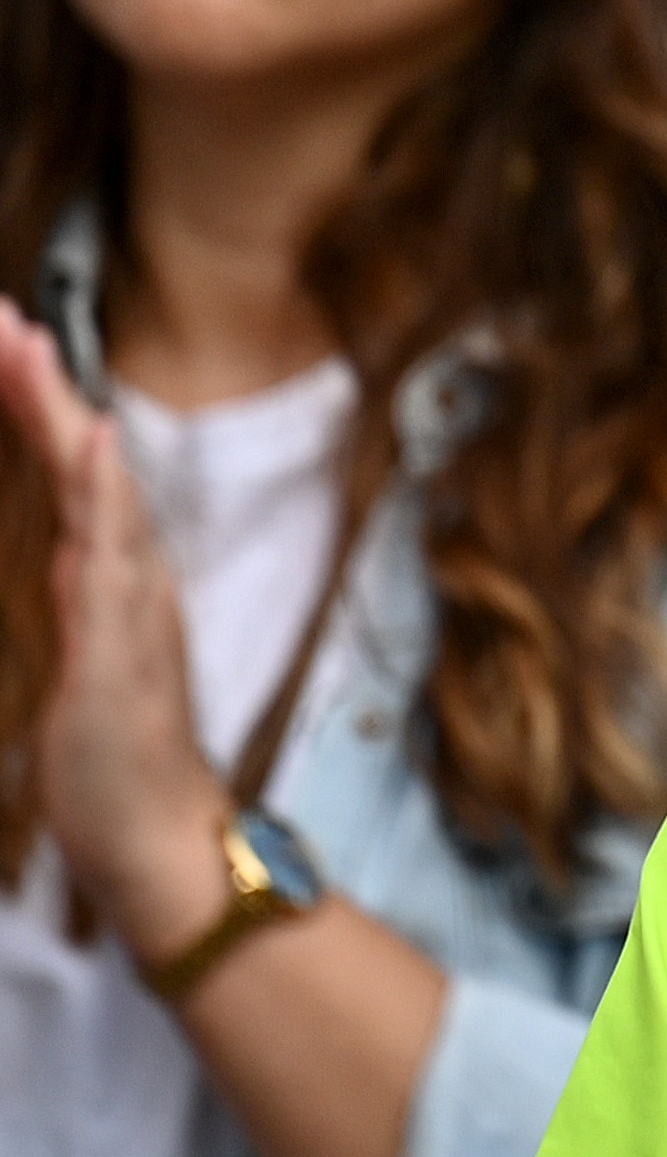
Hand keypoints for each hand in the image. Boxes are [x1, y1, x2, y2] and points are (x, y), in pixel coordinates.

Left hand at [0, 302, 237, 958]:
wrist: (162, 840)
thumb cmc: (114, 768)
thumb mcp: (79, 668)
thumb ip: (80, 605)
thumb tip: (70, 556)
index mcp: (110, 580)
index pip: (69, 474)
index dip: (37, 407)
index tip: (8, 341)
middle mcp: (130, 578)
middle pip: (83, 461)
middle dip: (41, 386)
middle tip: (4, 316)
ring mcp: (132, 607)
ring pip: (96, 490)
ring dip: (63, 416)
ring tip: (30, 349)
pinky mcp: (124, 645)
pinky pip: (117, 555)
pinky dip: (108, 495)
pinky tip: (98, 447)